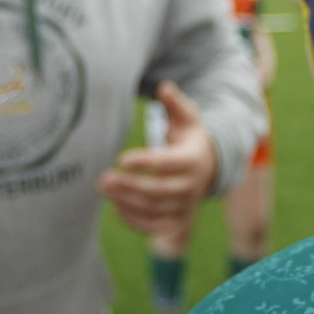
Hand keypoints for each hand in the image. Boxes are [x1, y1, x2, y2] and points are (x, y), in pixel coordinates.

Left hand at [99, 81, 218, 233]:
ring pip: (155, 210)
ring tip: (104, 189)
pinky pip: (156, 226)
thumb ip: (176, 103)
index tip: (121, 159)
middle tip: (103, 178)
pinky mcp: (178, 219)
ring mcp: (185, 205)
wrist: (210, 167)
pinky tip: (115, 207)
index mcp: (193, 159)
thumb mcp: (188, 117)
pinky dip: (135, 221)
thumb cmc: (190, 137)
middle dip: (130, 186)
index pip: (169, 163)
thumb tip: (164, 87)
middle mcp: (191, 186)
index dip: (146, 162)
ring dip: (127, 203)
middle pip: (159, 191)